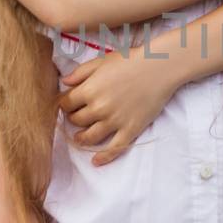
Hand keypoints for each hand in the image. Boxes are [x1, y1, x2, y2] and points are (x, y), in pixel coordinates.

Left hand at [59, 52, 179, 167]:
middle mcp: (99, 108)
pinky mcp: (130, 130)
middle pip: (77, 121)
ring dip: (81, 139)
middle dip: (74, 119)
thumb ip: (80, 72)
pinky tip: (96, 161)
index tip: (68, 104)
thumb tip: (64, 82)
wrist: (159, 68)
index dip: (65, 104)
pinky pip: (114, 148)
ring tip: (80, 138)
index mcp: (89, 90)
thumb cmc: (131, 60)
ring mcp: (115, 121)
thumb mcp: (101, 61)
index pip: (67, 104)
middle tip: (77, 117)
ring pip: (90, 137)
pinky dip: (103, 157)